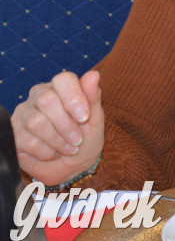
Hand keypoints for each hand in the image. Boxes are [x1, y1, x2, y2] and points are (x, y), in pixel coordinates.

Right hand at [12, 70, 104, 185]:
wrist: (73, 166)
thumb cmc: (86, 139)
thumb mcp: (95, 120)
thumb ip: (93, 97)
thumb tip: (93, 74)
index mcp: (61, 88)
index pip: (63, 79)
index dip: (74, 98)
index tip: (84, 117)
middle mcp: (39, 95)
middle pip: (47, 100)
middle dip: (66, 124)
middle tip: (78, 139)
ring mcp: (24, 113)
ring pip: (36, 122)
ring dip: (57, 140)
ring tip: (69, 148)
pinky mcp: (13, 133)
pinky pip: (28, 141)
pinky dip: (46, 152)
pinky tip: (53, 153)